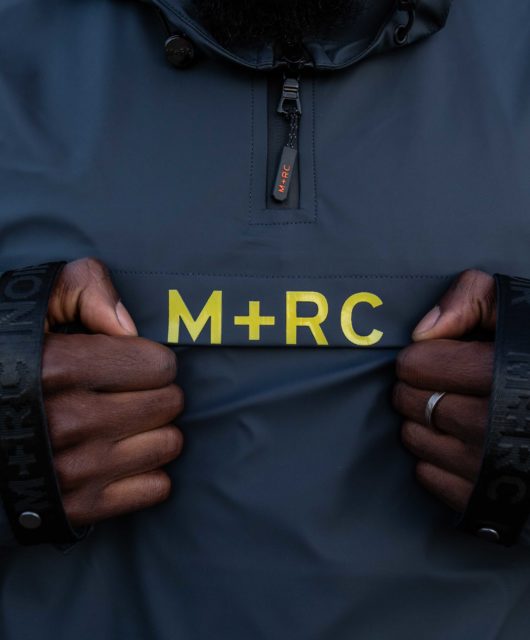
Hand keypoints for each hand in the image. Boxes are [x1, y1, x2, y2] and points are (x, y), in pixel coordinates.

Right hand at [43, 258, 183, 526]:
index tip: (128, 363)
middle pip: (170, 403)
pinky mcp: (78, 508)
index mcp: (60, 368)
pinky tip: (119, 458)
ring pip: (169, 444)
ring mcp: (74, 471)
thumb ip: (83, 288)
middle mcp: (69, 422)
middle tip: (126, 393)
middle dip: (155, 392)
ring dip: (153, 431)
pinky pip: (157, 488)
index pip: (160, 365)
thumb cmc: (7, 362)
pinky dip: (146, 472)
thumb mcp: (33, 306)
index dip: (149, 359)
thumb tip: (129, 327)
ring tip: (122, 424)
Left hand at [392, 270, 495, 511]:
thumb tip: (423, 331)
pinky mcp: (486, 499)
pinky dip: (435, 458)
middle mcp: (496, 424)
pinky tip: (462, 443)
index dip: (424, 355)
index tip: (443, 356)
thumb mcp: (524, 311)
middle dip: (419, 387)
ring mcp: (490, 467)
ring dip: (423, 421)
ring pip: (413, 438)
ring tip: (456, 410)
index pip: (417, 365)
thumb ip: (474, 298)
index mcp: (507, 373)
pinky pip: (427, 475)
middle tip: (445, 382)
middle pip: (409, 401)